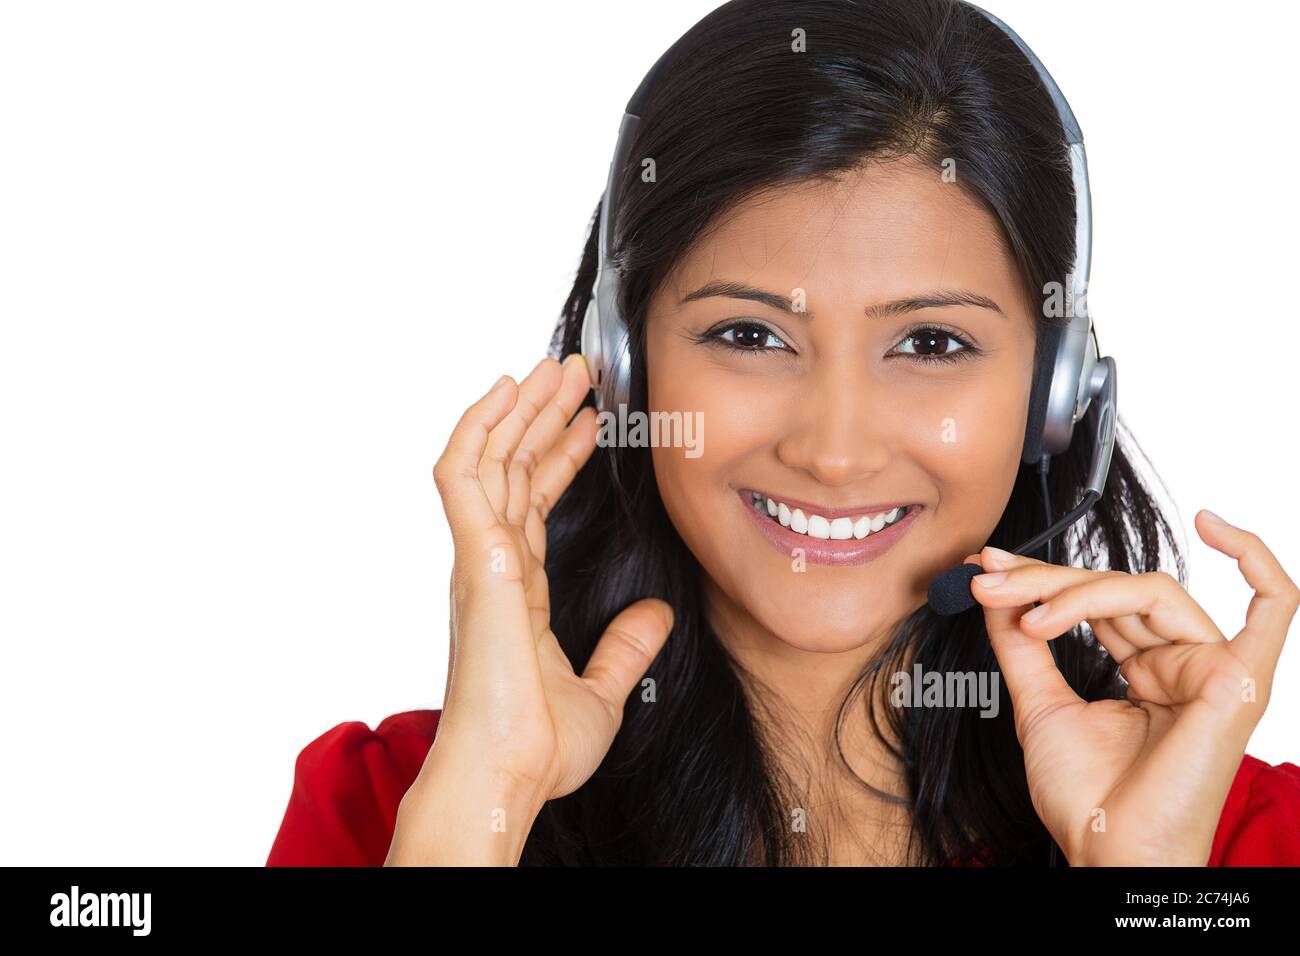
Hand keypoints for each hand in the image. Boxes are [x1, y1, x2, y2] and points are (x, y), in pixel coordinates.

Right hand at [405, 356, 673, 834]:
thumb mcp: (602, 691)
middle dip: (542, 416)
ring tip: (554, 366)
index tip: (591, 421)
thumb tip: (657, 612)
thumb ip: (626, 648)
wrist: (507, 777)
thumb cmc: (536, 747)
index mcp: (516, 589)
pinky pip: (462, 475)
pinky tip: (506, 390)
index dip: (558, 457)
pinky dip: (479, 428)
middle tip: (575, 371)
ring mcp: (478, 558)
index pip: (534, 503)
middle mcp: (491, 565)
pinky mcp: (473, 559)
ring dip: (519, 408)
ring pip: (491, 459)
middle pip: (512, 468)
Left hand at [964, 510, 1298, 865]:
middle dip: (1047, 580)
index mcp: (1146, 672)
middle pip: (1118, 590)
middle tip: (990, 581)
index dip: (1043, 578)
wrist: (1107, 852)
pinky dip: (1253, 559)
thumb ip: (1022, 644)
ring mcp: (1213, 669)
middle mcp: (1182, 665)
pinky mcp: (1238, 679)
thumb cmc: (1087, 798)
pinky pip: (1274, 607)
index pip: (1098, 601)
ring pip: (1150, 591)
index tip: (987, 567)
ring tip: (1026, 611)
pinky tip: (1214, 525)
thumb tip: (996, 584)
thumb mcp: (1040, 704)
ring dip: (1078, 589)